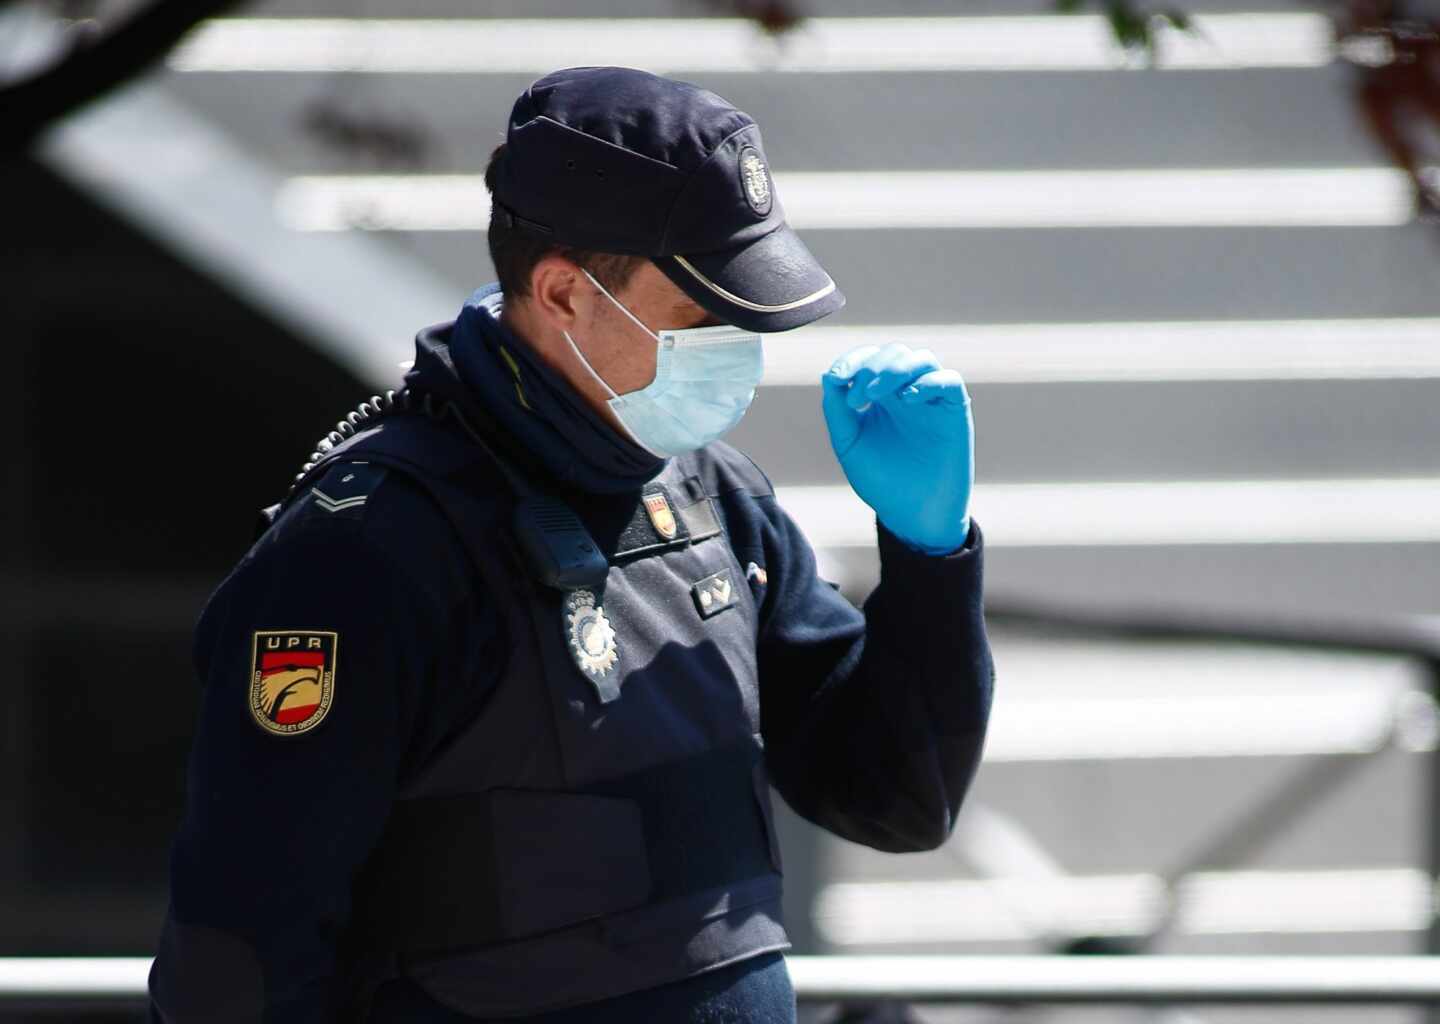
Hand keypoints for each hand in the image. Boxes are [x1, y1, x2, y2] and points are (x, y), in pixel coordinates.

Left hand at [821, 343, 973, 554]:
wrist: (911, 514)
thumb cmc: (881, 480)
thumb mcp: (849, 444)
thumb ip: (836, 410)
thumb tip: (829, 375)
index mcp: (881, 395)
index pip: (869, 359)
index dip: (852, 360)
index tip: (836, 378)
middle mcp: (907, 391)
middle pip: (894, 353)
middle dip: (871, 367)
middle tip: (857, 398)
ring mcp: (933, 400)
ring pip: (922, 359)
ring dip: (895, 369)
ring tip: (875, 393)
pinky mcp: (955, 411)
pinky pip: (950, 381)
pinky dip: (929, 382)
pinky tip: (908, 399)